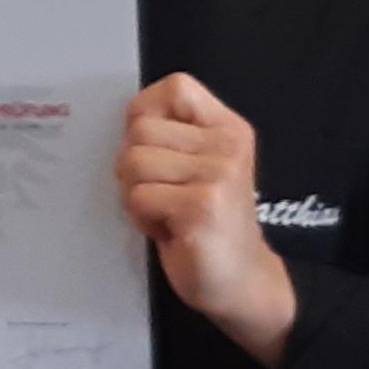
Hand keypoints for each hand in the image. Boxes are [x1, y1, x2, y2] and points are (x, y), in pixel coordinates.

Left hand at [116, 75, 294, 365]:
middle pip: (140, 130)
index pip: (175, 88)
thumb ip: (172, 137)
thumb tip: (129, 120)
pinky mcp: (201, 207)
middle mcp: (228, 146)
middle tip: (164, 194)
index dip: (146, 114)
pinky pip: (138, 198)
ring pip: (133, 162)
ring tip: (167, 212)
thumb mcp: (199, 165)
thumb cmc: (208, 223)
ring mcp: (218, 175)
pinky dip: (143, 218)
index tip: (153, 149)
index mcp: (228, 128)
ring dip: (137, 195)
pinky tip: (170, 230)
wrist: (240, 280)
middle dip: (135, 167)